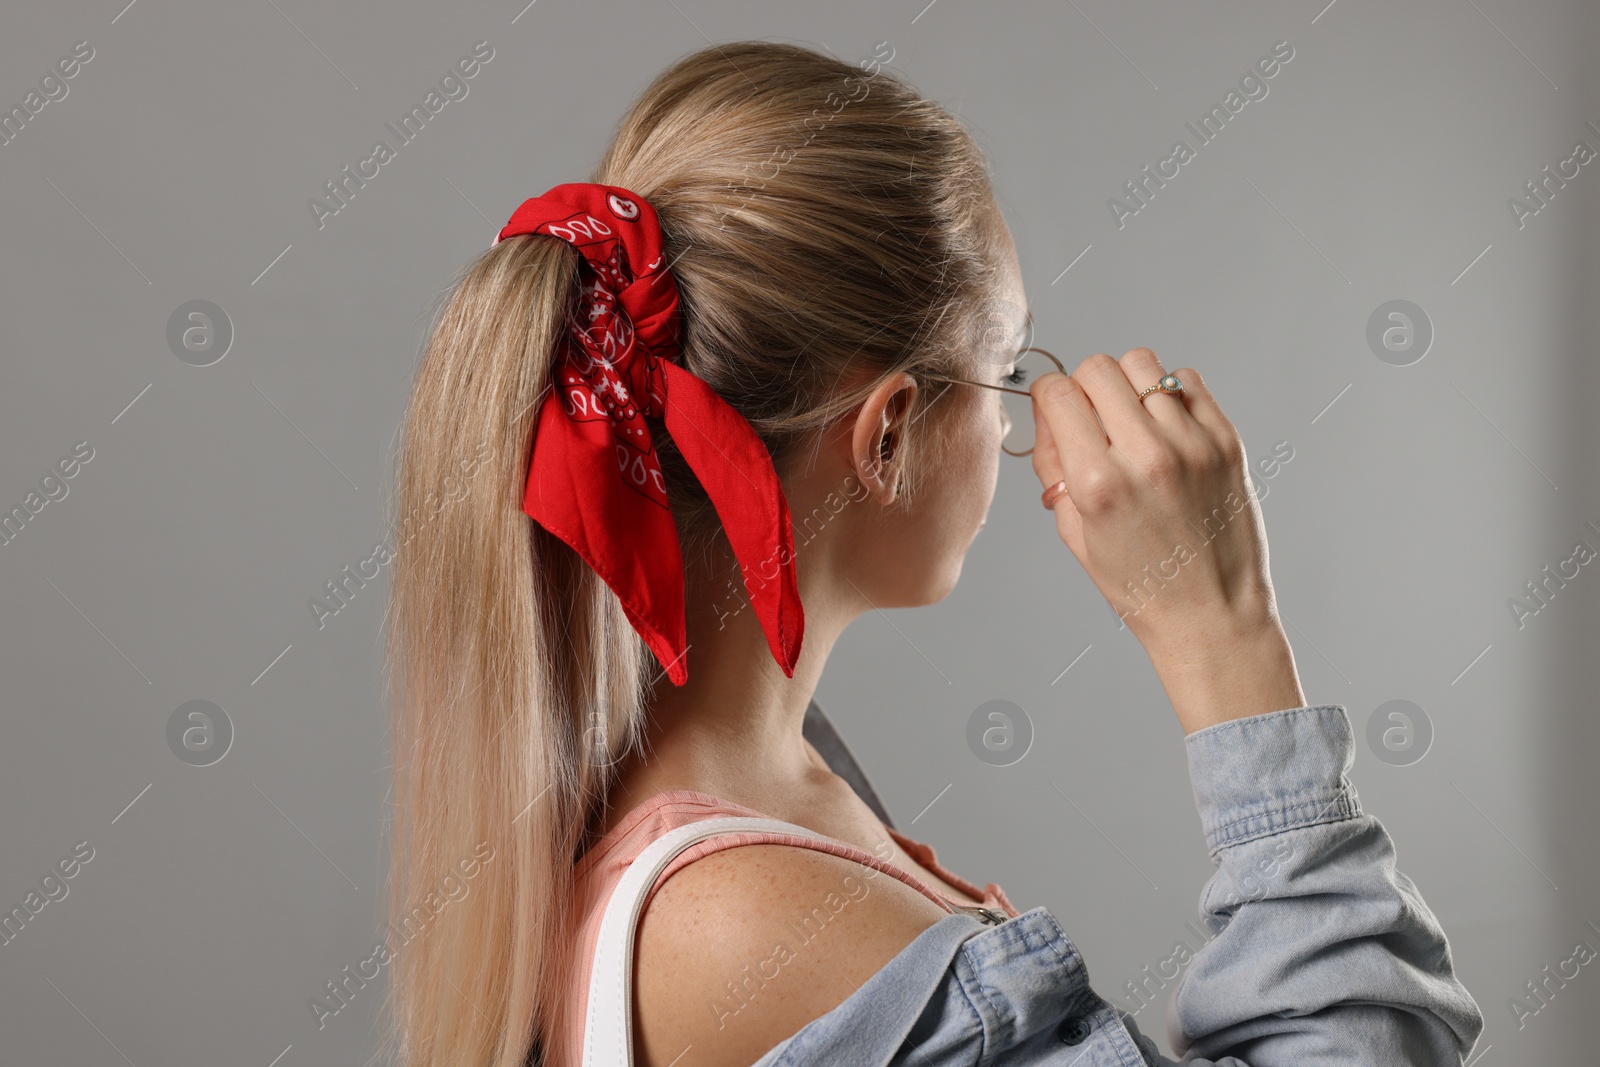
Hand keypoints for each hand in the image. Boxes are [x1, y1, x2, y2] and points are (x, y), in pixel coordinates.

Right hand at [1029, 349, 1279, 658]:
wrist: (1211, 613)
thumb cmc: (1139, 584)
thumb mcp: (1074, 532)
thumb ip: (1054, 464)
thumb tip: (1048, 411)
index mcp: (1098, 483)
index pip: (1057, 392)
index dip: (1048, 397)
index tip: (1055, 411)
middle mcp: (1145, 456)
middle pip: (1098, 368)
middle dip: (1084, 387)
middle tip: (1092, 419)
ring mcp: (1191, 445)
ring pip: (1142, 363)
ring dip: (1127, 384)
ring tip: (1131, 421)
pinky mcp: (1226, 441)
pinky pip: (1186, 380)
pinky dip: (1168, 393)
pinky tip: (1165, 427)